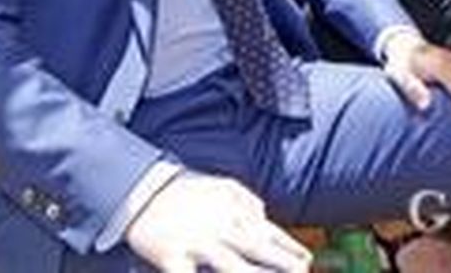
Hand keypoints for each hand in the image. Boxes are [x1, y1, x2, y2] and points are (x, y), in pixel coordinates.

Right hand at [126, 173, 311, 272]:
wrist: (143, 188)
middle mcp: (220, 227)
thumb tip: (264, 215)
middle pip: (257, 248)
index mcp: (233, 211)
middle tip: (302, 271)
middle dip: (282, 262)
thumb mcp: (223, 186)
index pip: (268, 232)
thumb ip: (247, 201)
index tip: (307, 260)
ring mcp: (197, 242)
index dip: (289, 247)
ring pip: (231, 266)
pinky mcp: (172, 256)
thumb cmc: (187, 191)